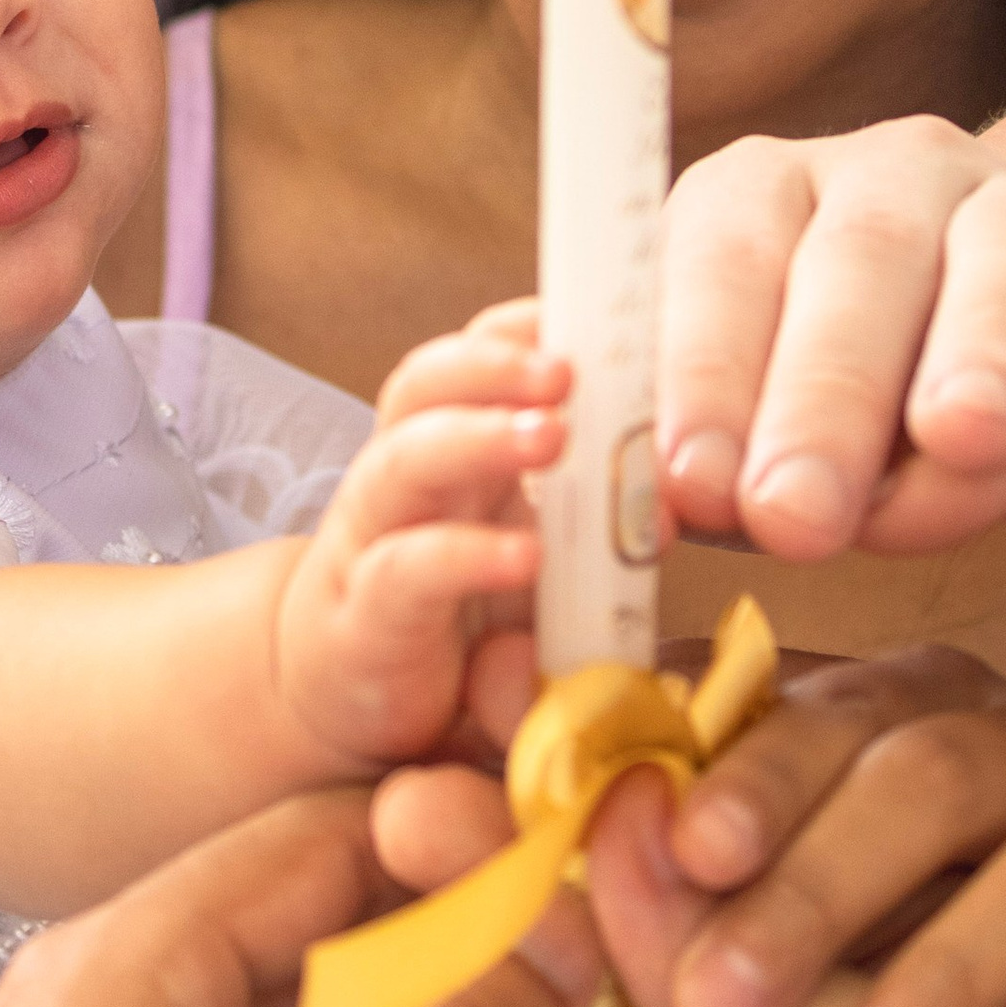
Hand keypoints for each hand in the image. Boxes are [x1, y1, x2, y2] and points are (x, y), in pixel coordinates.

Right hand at [270, 330, 564, 766]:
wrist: (346, 693)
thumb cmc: (454, 613)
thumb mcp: (538, 566)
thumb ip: (600, 542)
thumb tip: (659, 519)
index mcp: (453, 449)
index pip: (471, 359)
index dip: (519, 330)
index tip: (587, 313)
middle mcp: (408, 477)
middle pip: (424, 385)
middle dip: (493, 364)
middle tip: (566, 370)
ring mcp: (376, 540)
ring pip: (405, 459)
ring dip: (478, 436)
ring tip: (549, 435)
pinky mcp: (364, 617)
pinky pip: (406, 568)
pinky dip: (466, 555)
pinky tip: (525, 556)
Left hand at [657, 114, 1005, 560]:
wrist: (968, 316)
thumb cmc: (814, 384)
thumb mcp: (732, 402)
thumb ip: (671, 441)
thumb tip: (605, 507)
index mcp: (760, 194)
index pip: (715, 262)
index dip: (700, 371)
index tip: (689, 486)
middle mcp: (888, 177)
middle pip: (858, 261)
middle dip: (825, 395)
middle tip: (799, 516)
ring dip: (984, 346)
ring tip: (962, 438)